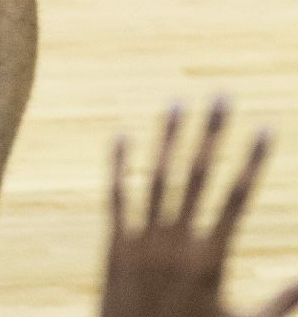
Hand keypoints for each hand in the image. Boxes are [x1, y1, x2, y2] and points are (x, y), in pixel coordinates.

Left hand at [99, 101, 297, 316]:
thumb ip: (277, 302)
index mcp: (212, 257)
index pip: (238, 196)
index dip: (253, 161)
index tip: (267, 128)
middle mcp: (177, 240)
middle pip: (198, 174)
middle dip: (213, 133)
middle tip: (222, 96)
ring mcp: (143, 238)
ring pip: (156, 176)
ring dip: (167, 138)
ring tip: (177, 104)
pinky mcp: (114, 243)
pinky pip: (116, 196)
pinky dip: (119, 165)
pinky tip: (122, 134)